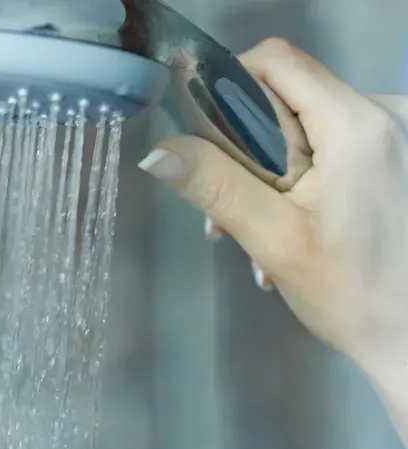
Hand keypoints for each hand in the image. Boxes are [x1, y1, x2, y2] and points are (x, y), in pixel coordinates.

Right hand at [138, 38, 407, 382]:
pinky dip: (305, 178)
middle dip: (247, 147)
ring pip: (307, 122)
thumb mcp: (272, 238)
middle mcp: (387, 115)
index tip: (208, 138)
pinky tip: (294, 227)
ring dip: (272, 172)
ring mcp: (397, 135)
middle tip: (232, 210)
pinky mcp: (399, 156)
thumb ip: (214, 184)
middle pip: (289, 95)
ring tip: (260, 233)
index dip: (230, 86)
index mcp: (358, 125)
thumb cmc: (356, 293)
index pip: (276, 61)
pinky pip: (334, 143)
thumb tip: (158, 151)